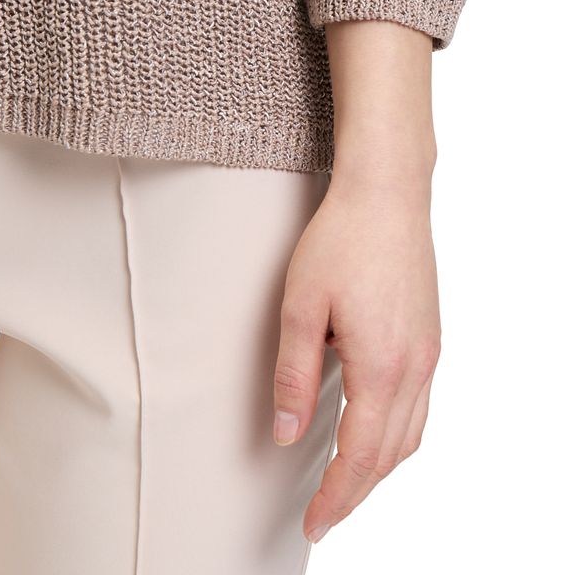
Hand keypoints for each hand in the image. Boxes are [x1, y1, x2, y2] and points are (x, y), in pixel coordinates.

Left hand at [273, 20, 441, 543]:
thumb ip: (294, 377)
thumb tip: (286, 434)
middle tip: (326, 514)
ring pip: (411, 433)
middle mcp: (415, 368)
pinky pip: (419, 405)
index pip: (360, 458)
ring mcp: (428, 351)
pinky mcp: (430, 335)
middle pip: (391, 455)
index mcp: (382, 367)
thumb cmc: (340, 240)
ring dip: (380, 466)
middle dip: (357, 492)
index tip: (316, 524)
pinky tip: (375, 427)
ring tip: (346, 481)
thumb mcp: (300, 308)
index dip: (337, 498)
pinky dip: (397, 433)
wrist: (386, 192)